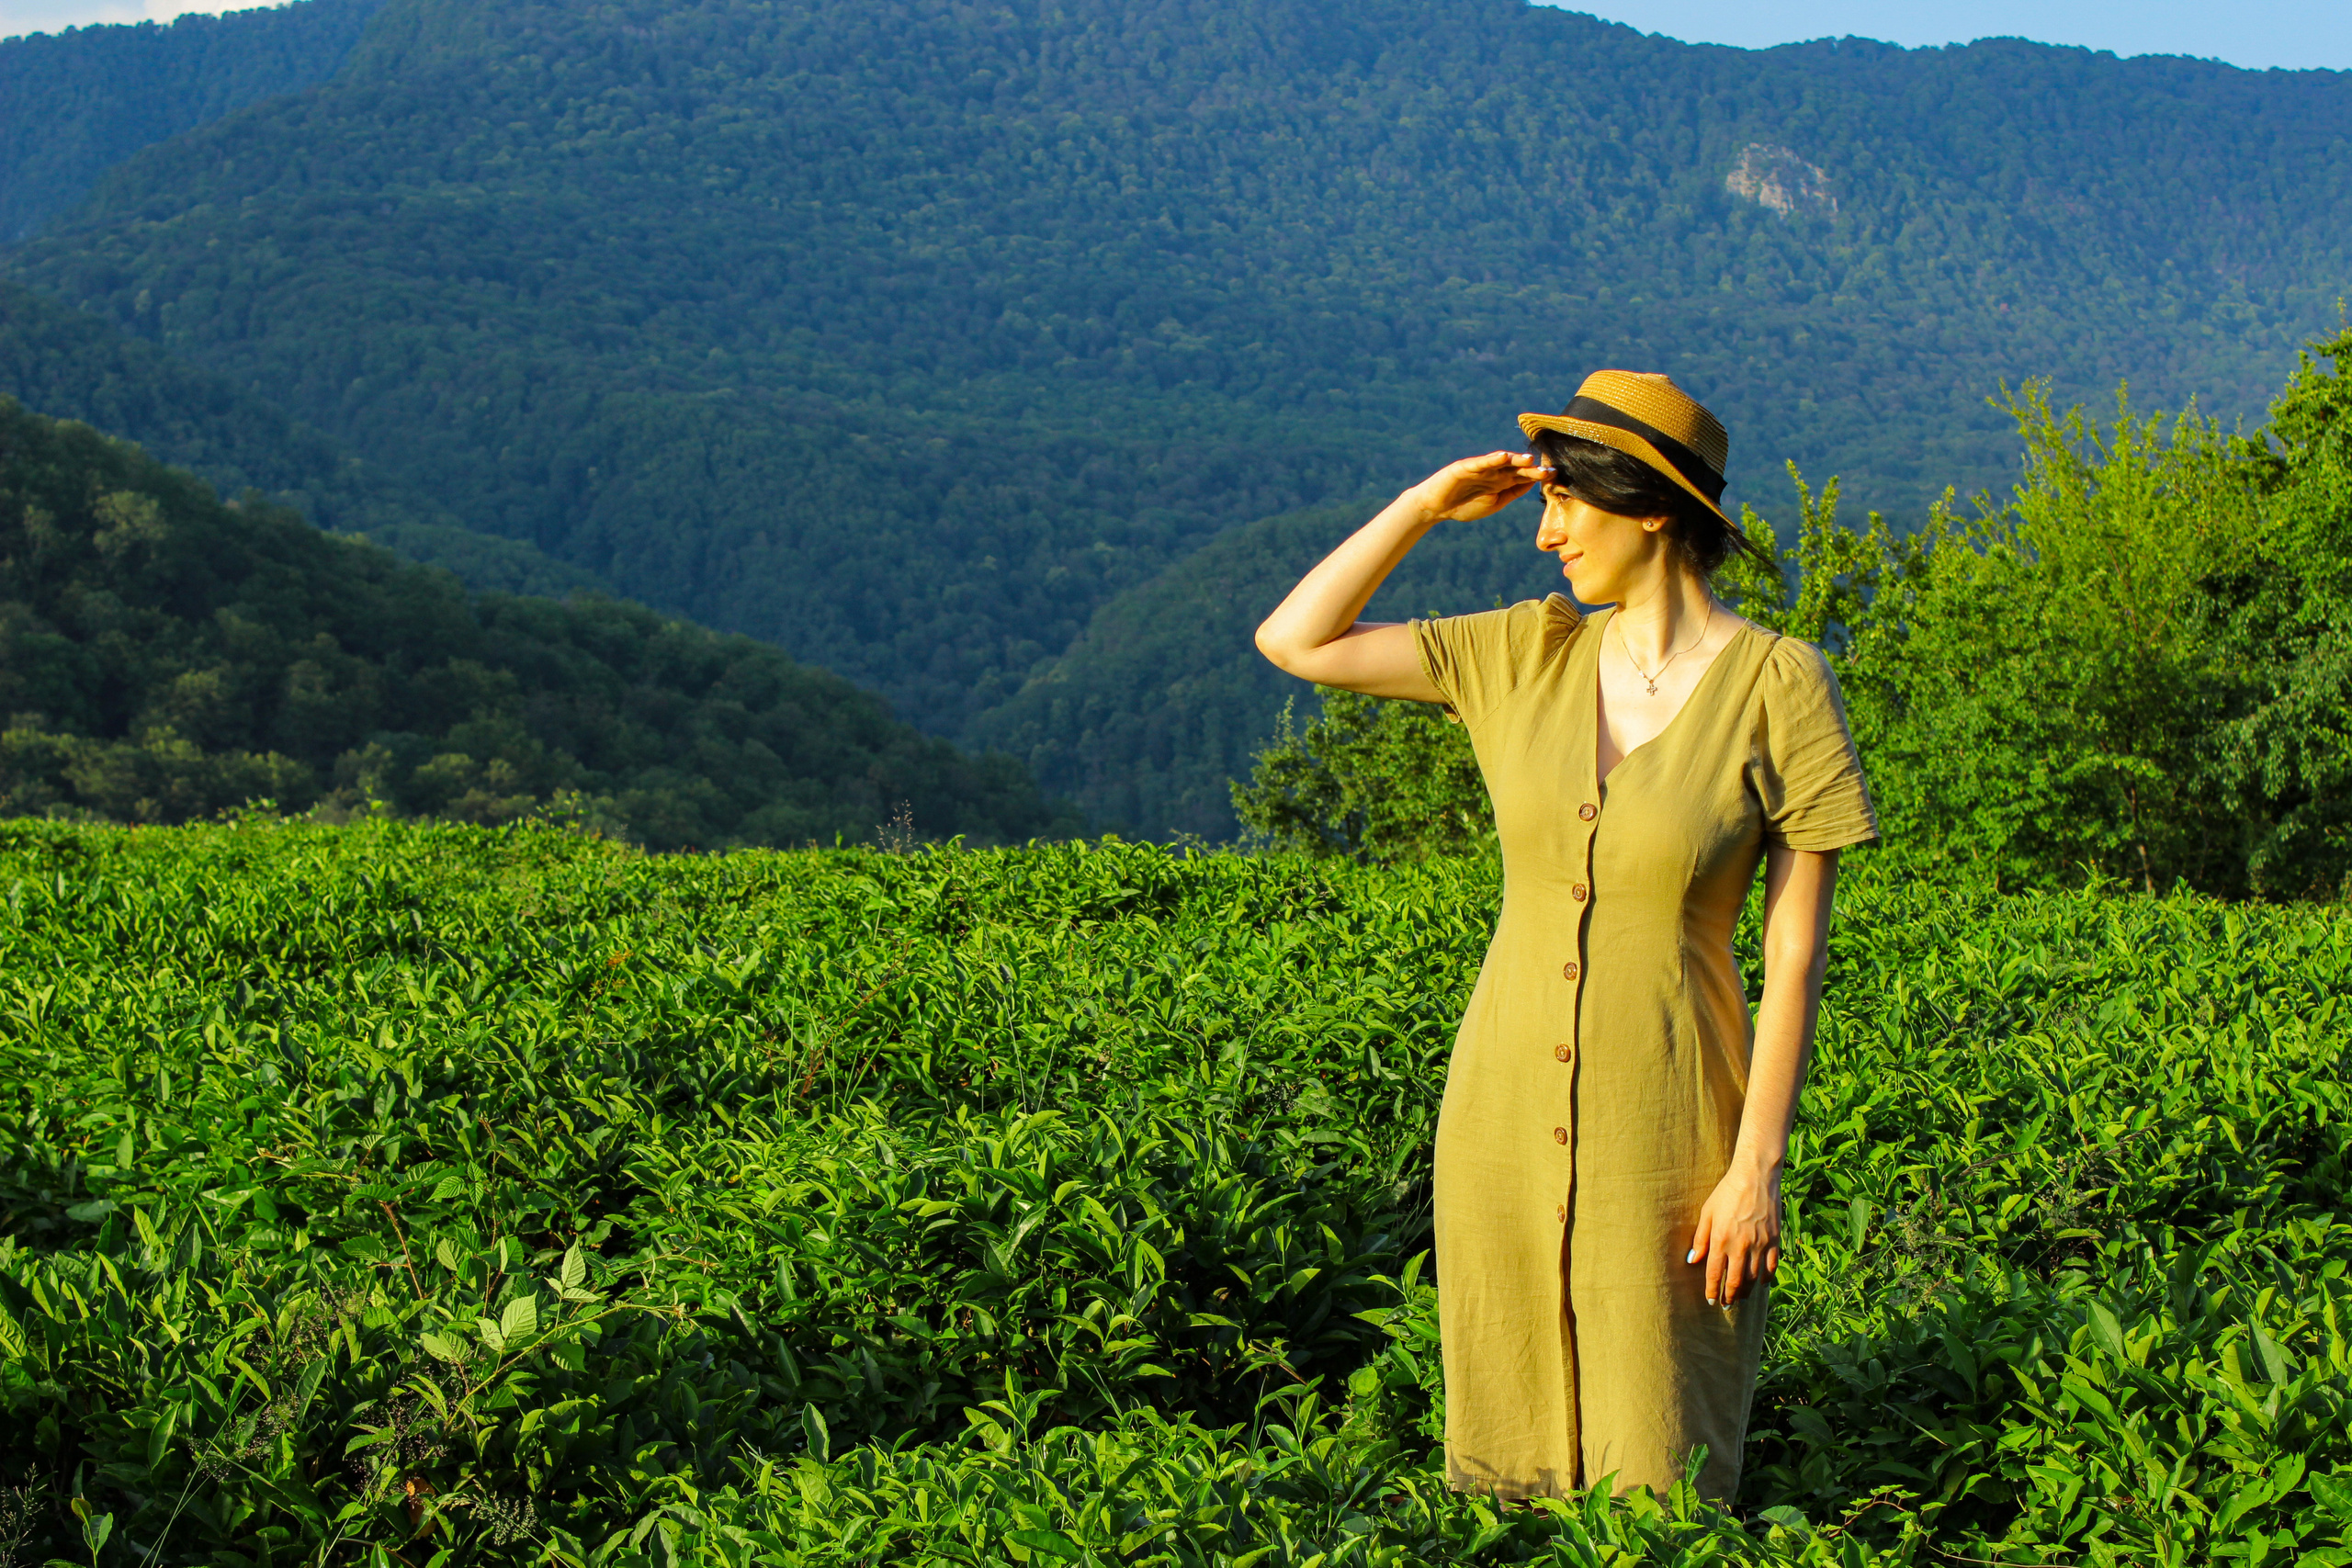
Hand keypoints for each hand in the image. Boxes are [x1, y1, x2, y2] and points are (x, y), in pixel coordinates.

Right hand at [1411, 451, 1552, 522]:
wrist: (1436, 508)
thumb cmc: (1464, 506)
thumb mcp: (1495, 503)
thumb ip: (1513, 493)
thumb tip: (1534, 483)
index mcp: (1501, 481)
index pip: (1523, 476)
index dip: (1538, 476)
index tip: (1556, 476)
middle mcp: (1493, 471)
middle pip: (1516, 468)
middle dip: (1532, 469)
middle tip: (1548, 470)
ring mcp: (1480, 468)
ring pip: (1501, 462)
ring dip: (1515, 460)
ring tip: (1529, 460)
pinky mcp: (1465, 467)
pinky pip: (1480, 462)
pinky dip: (1491, 459)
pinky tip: (1502, 456)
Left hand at [1687, 1159, 1782, 1307]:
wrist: (1756, 1177)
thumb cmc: (1727, 1192)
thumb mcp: (1707, 1212)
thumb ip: (1700, 1238)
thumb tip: (1693, 1260)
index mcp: (1721, 1240)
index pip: (1715, 1274)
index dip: (1712, 1291)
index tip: (1710, 1301)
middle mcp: (1741, 1246)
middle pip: (1736, 1282)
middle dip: (1730, 1297)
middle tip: (1726, 1305)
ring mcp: (1760, 1245)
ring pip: (1754, 1279)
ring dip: (1747, 1292)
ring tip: (1741, 1298)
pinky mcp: (1775, 1241)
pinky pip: (1772, 1267)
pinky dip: (1766, 1279)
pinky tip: (1761, 1284)